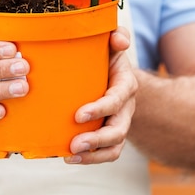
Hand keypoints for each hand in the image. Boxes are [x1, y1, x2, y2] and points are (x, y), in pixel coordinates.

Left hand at [64, 26, 136, 164]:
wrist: (111, 70)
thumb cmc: (107, 53)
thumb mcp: (112, 40)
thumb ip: (117, 34)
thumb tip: (119, 41)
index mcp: (126, 84)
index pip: (117, 100)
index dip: (100, 109)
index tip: (78, 115)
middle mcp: (125, 107)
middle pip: (118, 130)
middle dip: (97, 140)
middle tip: (74, 144)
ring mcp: (118, 123)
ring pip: (114, 147)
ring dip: (93, 155)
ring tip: (70, 155)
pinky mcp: (109, 134)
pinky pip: (106, 153)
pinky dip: (90, 159)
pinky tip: (68, 157)